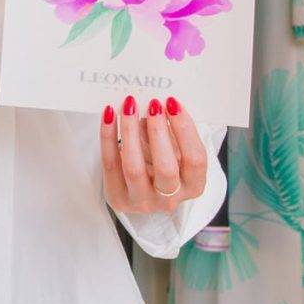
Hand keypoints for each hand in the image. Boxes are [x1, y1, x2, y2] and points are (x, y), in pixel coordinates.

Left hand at [99, 95, 207, 215]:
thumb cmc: (162, 163)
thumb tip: (156, 102)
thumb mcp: (174, 150)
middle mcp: (170, 199)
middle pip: (166, 168)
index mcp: (193, 186)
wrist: (140, 190)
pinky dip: (108, 136)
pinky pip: (110, 163)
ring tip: (129, 106)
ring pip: (134, 168)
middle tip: (153, 104)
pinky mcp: (117, 197)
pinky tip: (109, 115)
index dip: (185, 130)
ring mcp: (142, 201)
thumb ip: (169, 131)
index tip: (173, 103)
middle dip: (159, 132)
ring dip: (131, 132)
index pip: (195, 160)